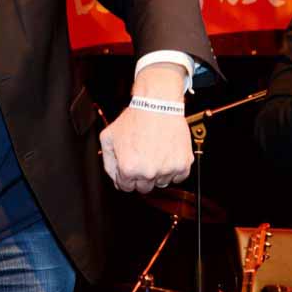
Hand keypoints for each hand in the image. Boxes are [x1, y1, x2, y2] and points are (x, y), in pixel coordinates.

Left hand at [99, 62, 192, 192]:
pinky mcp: (183, 164)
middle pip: (144, 188)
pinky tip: (168, 155)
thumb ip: (108, 162)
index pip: (126, 187)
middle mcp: (148, 172)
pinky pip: (179, 177)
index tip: (132, 164)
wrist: (157, 103)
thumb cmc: (134, 118)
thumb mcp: (109, 137)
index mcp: (128, 168)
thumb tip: (116, 179)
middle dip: (142, 175)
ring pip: (162, 183)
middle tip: (144, 158)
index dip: (127, 176)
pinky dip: (174, 169)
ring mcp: (167, 169)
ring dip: (159, 173)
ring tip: (156, 152)